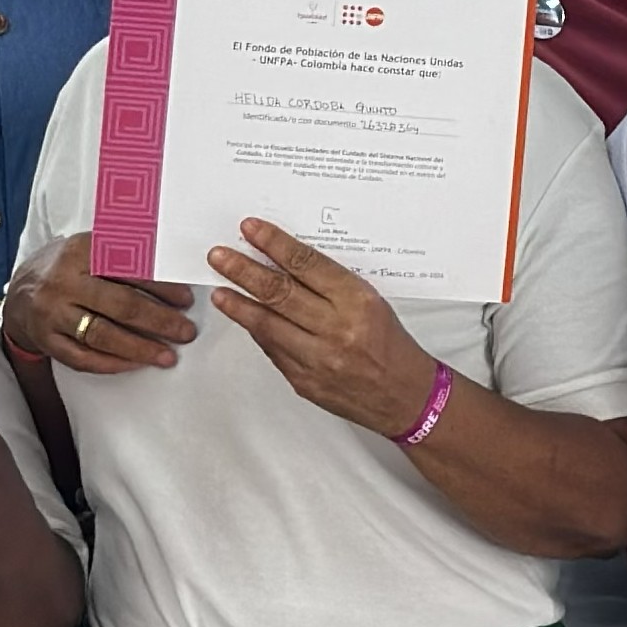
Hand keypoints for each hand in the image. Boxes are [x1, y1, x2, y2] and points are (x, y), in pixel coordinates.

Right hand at [2, 230, 194, 372]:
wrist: (22, 292)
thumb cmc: (67, 270)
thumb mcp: (89, 248)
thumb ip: (124, 252)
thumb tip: (173, 269)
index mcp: (80, 252)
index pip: (128, 270)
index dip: (161, 287)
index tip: (185, 300)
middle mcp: (64, 282)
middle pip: (120, 305)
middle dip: (159, 321)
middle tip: (185, 332)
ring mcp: (53, 313)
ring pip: (103, 336)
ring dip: (140, 348)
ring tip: (168, 355)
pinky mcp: (47, 340)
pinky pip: (83, 358)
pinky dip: (113, 364)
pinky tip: (136, 364)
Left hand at [207, 219, 436, 436]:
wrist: (406, 397)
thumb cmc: (392, 347)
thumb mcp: (373, 303)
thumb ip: (332, 285)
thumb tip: (287, 264)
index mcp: (358, 302)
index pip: (307, 265)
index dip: (275, 244)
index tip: (252, 229)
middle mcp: (337, 330)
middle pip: (279, 293)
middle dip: (243, 270)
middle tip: (220, 256)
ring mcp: (318, 359)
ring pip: (266, 324)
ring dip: (238, 304)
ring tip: (220, 289)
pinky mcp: (304, 381)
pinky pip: (272, 350)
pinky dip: (257, 331)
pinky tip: (246, 318)